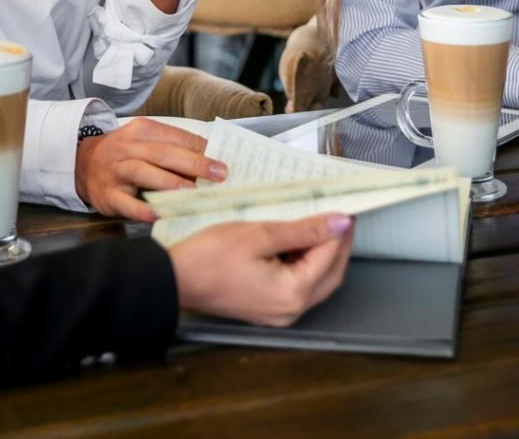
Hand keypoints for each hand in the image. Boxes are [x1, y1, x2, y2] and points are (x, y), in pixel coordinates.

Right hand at [74, 118, 227, 222]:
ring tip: (194, 193)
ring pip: (144, 173)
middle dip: (194, 164)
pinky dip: (143, 210)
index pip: (176, 137)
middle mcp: (127, 148)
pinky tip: (160, 214)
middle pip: (163, 153)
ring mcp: (116, 172)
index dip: (201, 149)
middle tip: (219, 174)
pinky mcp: (108, 195)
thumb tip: (211, 162)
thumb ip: (173, 149)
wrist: (82, 164)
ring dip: (171, 183)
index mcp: (142, 130)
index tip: (223, 161)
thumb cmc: (125, 154)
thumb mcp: (145, 141)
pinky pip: (126, 203)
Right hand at [169, 214, 354, 326]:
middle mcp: (292, 310)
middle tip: (338, 214)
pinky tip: (296, 243)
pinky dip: (304, 264)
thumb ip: (304, 230)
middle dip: (337, 244)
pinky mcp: (268, 309)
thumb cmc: (210, 257)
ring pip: (317, 281)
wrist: (174, 280)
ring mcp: (280, 313)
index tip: (344, 206)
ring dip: (322, 254)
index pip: (330, 256)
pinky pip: (298, 286)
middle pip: (331, 274)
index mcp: (293, 293)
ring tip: (317, 223)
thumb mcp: (259, 234)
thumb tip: (340, 223)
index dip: (339, 230)